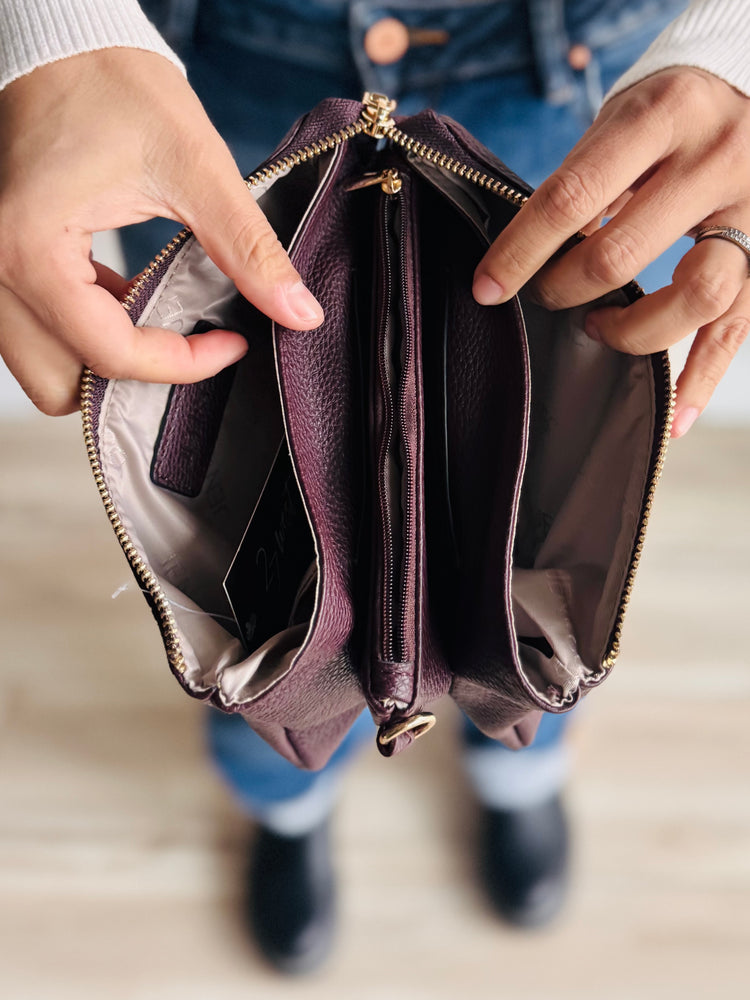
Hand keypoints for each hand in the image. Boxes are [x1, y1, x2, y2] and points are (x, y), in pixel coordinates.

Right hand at [0, 49, 322, 414]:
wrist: (63, 43)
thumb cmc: (113, 85)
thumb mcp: (195, 167)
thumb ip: (249, 249)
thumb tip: (300, 311)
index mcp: (32, 249)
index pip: (111, 355)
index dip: (184, 364)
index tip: (232, 343)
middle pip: (61, 385)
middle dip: (131, 380)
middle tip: (188, 345)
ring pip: (46, 367)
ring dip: (105, 362)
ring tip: (164, 324)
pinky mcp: (5, 262)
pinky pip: (41, 331)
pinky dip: (88, 332)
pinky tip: (133, 301)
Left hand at [473, 68, 749, 437]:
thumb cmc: (669, 113)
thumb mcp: (620, 122)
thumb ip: (581, 184)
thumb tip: (524, 262)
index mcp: (662, 116)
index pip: (572, 196)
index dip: (521, 250)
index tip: (486, 288)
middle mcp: (716, 158)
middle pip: (626, 253)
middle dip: (567, 290)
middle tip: (547, 298)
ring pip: (698, 295)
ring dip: (635, 332)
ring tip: (600, 330)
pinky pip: (738, 328)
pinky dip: (702, 378)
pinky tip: (673, 418)